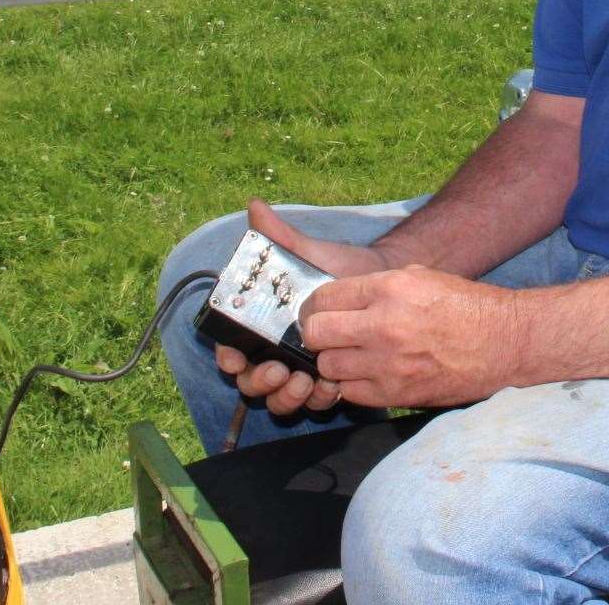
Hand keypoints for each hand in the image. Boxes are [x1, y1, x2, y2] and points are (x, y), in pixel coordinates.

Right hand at [214, 199, 400, 415]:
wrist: (381, 286)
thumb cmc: (338, 268)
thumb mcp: (309, 252)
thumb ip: (281, 236)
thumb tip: (255, 207)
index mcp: (260, 324)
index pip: (231, 347)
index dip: (227, 356)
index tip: (236, 357)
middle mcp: (273, 352)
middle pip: (250, 381)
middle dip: (259, 382)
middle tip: (278, 370)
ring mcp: (298, 371)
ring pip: (279, 399)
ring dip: (287, 397)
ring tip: (306, 381)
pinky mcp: (325, 383)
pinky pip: (314, 403)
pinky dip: (319, 399)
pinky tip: (332, 387)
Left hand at [300, 266, 522, 407]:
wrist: (503, 342)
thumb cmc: (463, 305)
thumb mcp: (418, 277)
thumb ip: (376, 287)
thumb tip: (341, 299)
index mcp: (388, 289)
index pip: (324, 298)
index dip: (317, 305)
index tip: (322, 310)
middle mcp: (383, 326)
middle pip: (315, 334)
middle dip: (317, 334)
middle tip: (330, 335)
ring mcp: (388, 364)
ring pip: (328, 368)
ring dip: (334, 362)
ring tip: (351, 356)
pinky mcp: (396, 394)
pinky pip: (350, 393)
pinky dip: (353, 385)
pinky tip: (368, 375)